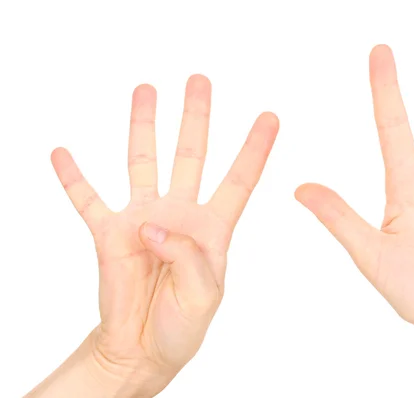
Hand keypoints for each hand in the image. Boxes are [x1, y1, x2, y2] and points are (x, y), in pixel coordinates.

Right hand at [50, 75, 278, 394]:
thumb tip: (152, 225)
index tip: (271, 117)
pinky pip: (87, 199)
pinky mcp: (108, 234)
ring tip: (145, 90)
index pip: (239, 180)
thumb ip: (186, 257)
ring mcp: (142, 220)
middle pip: (190, 155)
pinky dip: (74, 178)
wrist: (143, 348)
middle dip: (196, 118)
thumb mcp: (203, 295)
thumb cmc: (183, 323)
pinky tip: (62, 153)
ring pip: (143, 162)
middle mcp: (178, 215)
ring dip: (143, 126)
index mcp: (211, 229)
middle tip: (200, 80)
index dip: (255, 150)